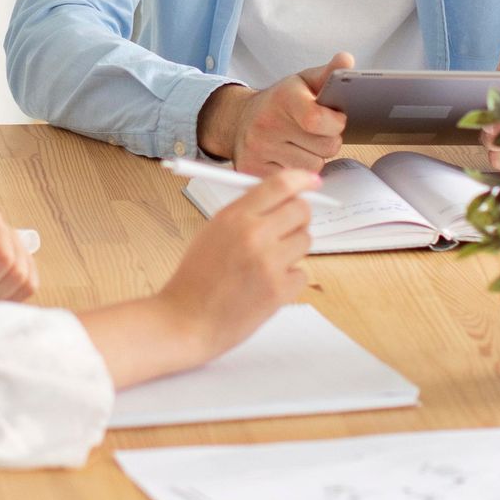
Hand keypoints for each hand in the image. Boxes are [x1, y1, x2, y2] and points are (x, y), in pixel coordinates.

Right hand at [160, 168, 314, 361]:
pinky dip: (289, 279)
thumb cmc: (196, 279)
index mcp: (234, 216)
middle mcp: (254, 235)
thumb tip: (280, 198)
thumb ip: (245, 214)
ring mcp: (269, 263)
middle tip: (289, 227)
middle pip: (301, 210)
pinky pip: (302, 274)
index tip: (313, 181)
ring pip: (305, 241)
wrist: (186, 321)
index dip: (302, 179)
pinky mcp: (279, 291)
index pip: (280, 185)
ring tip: (267, 263)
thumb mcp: (212, 232)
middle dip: (299, 216)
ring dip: (292, 249)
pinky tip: (265, 286)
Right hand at [198, 51, 353, 174]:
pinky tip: (289, 156)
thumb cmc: (278, 102)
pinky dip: (299, 170)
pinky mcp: (254, 170)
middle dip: (328, 140)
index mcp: (282, 98)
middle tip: (315, 132)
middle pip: (326, 147)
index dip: (336, 122)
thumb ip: (329, 73)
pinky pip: (297, 179)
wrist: (239, 120)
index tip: (336, 119)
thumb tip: (346, 60)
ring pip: (315, 166)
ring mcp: (258, 150)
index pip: (317, 120)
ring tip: (301, 144)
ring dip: (315, 157)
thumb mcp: (303, 82)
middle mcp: (266, 125)